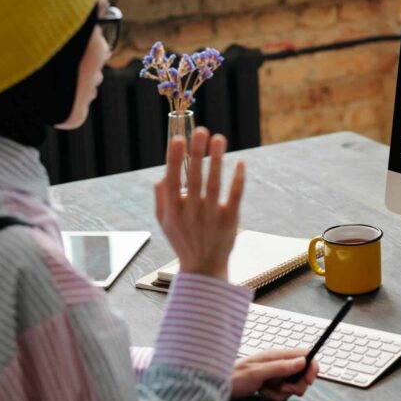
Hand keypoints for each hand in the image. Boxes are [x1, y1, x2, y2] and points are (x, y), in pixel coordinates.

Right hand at [154, 127, 245, 280]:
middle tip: (201, 131)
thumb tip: (162, 174)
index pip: (172, 181)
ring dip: (216, 160)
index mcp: (173, 211)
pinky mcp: (229, 221)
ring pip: (214, 184)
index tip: (179, 139)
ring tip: (219, 138)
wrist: (203, 269)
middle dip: (196, 153)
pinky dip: (237, 180)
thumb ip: (160, 198)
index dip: (175, 160)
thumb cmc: (182, 240)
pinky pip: (234, 196)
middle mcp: (191, 213)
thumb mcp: (164, 222)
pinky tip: (240, 163)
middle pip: (193, 178)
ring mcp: (211, 217)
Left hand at [231, 348, 318, 400]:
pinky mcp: (271, 385)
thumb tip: (303, 362)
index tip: (308, 381)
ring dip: (283, 393)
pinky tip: (263, 393)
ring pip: (293, 386)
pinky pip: (283, 394)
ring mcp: (276, 374)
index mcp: (278, 355)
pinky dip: (275, 397)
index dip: (311, 367)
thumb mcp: (258, 372)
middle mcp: (279, 363)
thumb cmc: (234, 376)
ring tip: (267, 390)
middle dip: (296, 386)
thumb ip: (281, 367)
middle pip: (302, 374)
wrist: (219, 386)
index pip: (305, 355)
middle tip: (282, 389)